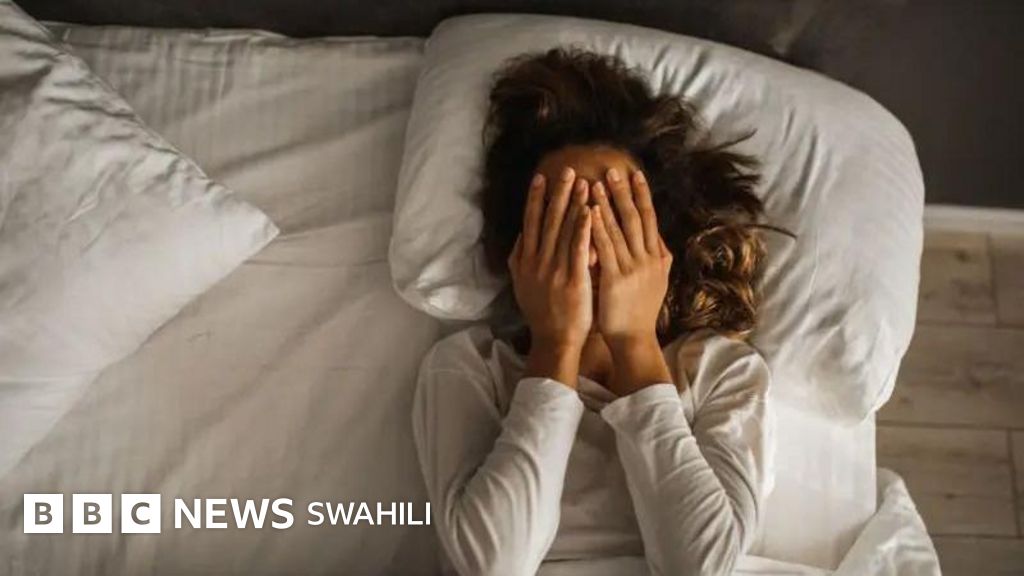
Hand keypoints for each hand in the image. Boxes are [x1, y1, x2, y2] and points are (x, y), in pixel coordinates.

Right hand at [508, 167, 592, 385]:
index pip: (531, 222)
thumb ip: (519, 260)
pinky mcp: (573, 279)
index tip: (541, 177)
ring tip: (583, 182)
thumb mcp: (522, 285)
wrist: (554, 340)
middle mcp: (538, 261)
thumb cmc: (541, 313)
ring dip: (574, 204)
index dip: (535, 199)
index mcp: (526, 261)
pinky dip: (583, 229)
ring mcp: (555, 270)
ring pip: (565, 230)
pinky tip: (590, 211)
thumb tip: (520, 239)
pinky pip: (579, 249)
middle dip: (558, 193)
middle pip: (548, 220)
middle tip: (567, 170)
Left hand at [590, 168, 672, 392]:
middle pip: (635, 218)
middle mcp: (647, 259)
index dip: (643, 196)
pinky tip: (588, 212)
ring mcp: (632, 268)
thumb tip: (660, 239)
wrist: (634, 339)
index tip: (635, 174)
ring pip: (619, 230)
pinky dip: (597, 228)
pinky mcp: (615, 279)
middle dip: (623, 193)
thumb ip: (659, 259)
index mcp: (656, 257)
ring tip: (595, 183)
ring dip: (606, 204)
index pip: (650, 219)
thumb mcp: (657, 282)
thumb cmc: (640, 311)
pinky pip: (605, 248)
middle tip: (612, 170)